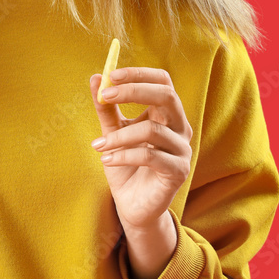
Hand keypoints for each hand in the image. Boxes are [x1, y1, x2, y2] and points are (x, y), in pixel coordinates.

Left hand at [89, 67, 192, 234]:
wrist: (132, 204)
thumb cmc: (125, 165)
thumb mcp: (112, 132)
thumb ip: (107, 108)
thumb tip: (96, 77)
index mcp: (167, 114)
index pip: (163, 81)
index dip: (139, 74)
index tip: (112, 75)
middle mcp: (180, 128)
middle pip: (166, 96)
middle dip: (133, 91)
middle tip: (104, 97)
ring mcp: (182, 150)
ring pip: (152, 130)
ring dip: (119, 135)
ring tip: (99, 145)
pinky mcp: (178, 172)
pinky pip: (150, 156)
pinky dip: (123, 155)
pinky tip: (107, 160)